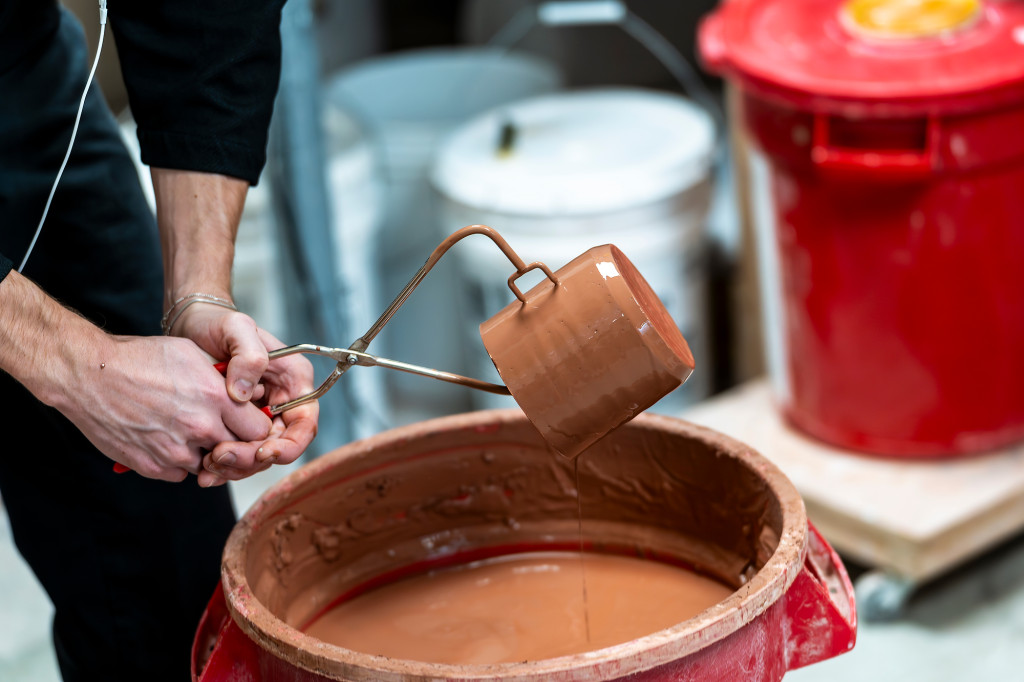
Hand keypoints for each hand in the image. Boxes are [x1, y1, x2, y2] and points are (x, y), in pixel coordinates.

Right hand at [0, 270, 270, 481]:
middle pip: (239, 452)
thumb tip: (246, 395)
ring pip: (208, 465)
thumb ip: (224, 380)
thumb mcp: (192, 355)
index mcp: (216, 397)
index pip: (260, 430)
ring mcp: (175, 450)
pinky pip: (179, 473)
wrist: (88, 375)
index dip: (257, 428)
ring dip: (204, 454)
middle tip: (223, 434)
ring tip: (187, 431)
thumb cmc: (140, 358)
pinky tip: (166, 440)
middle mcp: (200, 427)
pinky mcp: (152, 466)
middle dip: (236, 445)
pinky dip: (177, 462)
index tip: (249, 424)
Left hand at [171, 302, 317, 486]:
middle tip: (219, 456)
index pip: (305, 424)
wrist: (191, 327)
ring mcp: (259, 416)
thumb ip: (249, 356)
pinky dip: (223, 464)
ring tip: (207, 465)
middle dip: (252, 458)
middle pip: (279, 446)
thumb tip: (244, 394)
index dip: (288, 445)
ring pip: (257, 455)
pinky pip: (237, 452)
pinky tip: (203, 466)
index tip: (261, 451)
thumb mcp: (236, 328)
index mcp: (293, 381)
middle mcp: (281, 402)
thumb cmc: (218, 323)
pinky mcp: (236, 425)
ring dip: (235, 465)